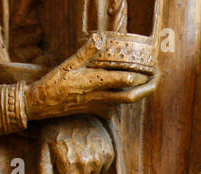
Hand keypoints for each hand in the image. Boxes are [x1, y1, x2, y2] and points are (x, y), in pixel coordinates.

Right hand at [25, 36, 158, 119]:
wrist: (43, 104)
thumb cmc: (54, 83)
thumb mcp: (68, 64)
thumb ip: (86, 52)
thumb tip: (99, 38)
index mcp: (94, 82)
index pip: (122, 81)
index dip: (138, 77)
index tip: (151, 71)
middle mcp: (100, 95)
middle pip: (130, 96)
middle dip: (146, 88)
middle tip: (157, 79)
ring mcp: (99, 104)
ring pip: (125, 101)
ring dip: (139, 94)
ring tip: (151, 84)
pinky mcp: (96, 108)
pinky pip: (116, 104)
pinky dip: (127, 97)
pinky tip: (133, 92)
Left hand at [38, 117, 114, 173]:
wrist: (74, 112)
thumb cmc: (53, 135)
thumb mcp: (43, 153)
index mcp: (68, 165)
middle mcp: (86, 163)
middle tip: (65, 166)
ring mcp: (99, 158)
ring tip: (76, 157)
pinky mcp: (108, 154)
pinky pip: (101, 171)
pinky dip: (94, 167)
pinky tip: (86, 153)